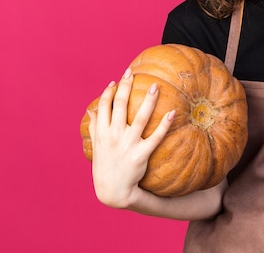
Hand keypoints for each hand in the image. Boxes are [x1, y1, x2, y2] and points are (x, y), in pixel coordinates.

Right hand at [87, 68, 174, 208]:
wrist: (113, 191)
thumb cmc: (105, 166)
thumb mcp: (96, 147)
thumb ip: (94, 127)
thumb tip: (91, 109)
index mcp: (102, 133)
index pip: (104, 107)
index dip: (109, 92)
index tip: (116, 80)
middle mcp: (114, 136)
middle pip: (120, 106)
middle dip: (126, 88)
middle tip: (132, 73)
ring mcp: (128, 145)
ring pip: (140, 118)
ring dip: (148, 101)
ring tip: (155, 86)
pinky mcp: (141, 154)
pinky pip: (155, 137)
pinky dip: (164, 125)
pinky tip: (172, 112)